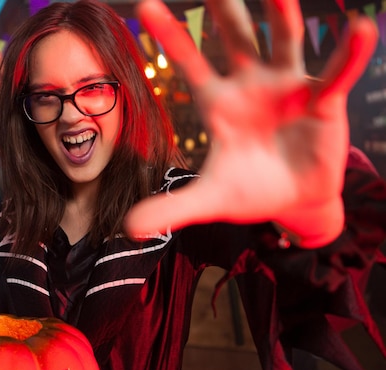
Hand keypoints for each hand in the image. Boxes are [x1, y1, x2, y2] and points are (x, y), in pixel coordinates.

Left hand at [125, 0, 377, 246]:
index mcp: (218, 102)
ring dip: (281, 13)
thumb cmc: (250, 190)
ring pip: (283, 40)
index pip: (189, 62)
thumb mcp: (210, 198)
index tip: (144, 4)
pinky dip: (348, 54)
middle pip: (235, 36)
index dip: (170, 34)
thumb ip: (172, 208)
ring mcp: (288, 87)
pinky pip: (335, 74)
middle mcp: (251, 85)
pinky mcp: (322, 101)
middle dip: (225, 6)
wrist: (294, 199)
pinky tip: (360, 28)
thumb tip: (127, 229)